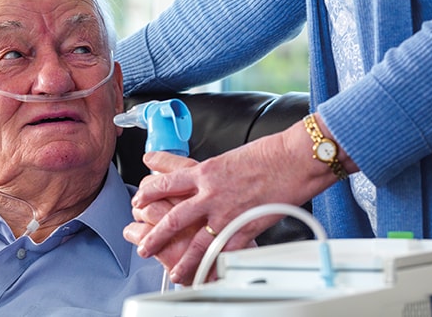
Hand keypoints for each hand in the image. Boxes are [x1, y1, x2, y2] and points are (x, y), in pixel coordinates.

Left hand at [130, 121, 341, 284]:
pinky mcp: (245, 227)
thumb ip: (208, 170)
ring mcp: (226, 213)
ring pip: (196, 242)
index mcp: (204, 172)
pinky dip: (217, 267)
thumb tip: (197, 172)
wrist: (293, 159)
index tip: (138, 202)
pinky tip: (210, 276)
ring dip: (183, 260)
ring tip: (173, 273)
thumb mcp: (227, 157)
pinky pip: (226, 252)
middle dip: (155, 235)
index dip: (148, 194)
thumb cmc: (267, 154)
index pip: (165, 183)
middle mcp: (210, 194)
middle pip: (173, 218)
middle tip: (143, 246)